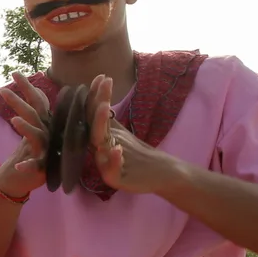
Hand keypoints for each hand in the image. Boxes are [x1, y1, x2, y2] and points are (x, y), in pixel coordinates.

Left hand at [0, 73, 50, 196]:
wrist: (26, 181)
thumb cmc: (28, 154)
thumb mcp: (32, 130)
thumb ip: (35, 112)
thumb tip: (35, 89)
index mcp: (45, 124)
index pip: (37, 102)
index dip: (27, 88)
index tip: (15, 73)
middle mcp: (48, 134)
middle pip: (35, 115)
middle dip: (19, 102)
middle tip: (2, 91)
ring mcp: (46, 151)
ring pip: (37, 137)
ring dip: (26, 129)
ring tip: (14, 120)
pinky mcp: (42, 169)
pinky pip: (35, 166)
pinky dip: (27, 166)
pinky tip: (18, 166)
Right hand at [85, 76, 181, 194]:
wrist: (162, 175)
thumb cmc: (141, 154)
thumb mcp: (123, 134)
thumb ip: (108, 120)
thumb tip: (98, 95)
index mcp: (102, 139)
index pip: (94, 115)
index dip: (96, 97)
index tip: (102, 77)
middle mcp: (101, 151)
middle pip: (95, 127)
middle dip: (96, 106)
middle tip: (103, 84)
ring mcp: (107, 166)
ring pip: (100, 146)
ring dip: (101, 126)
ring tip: (104, 107)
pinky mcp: (116, 180)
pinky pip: (112, 171)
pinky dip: (114, 160)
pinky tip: (117, 150)